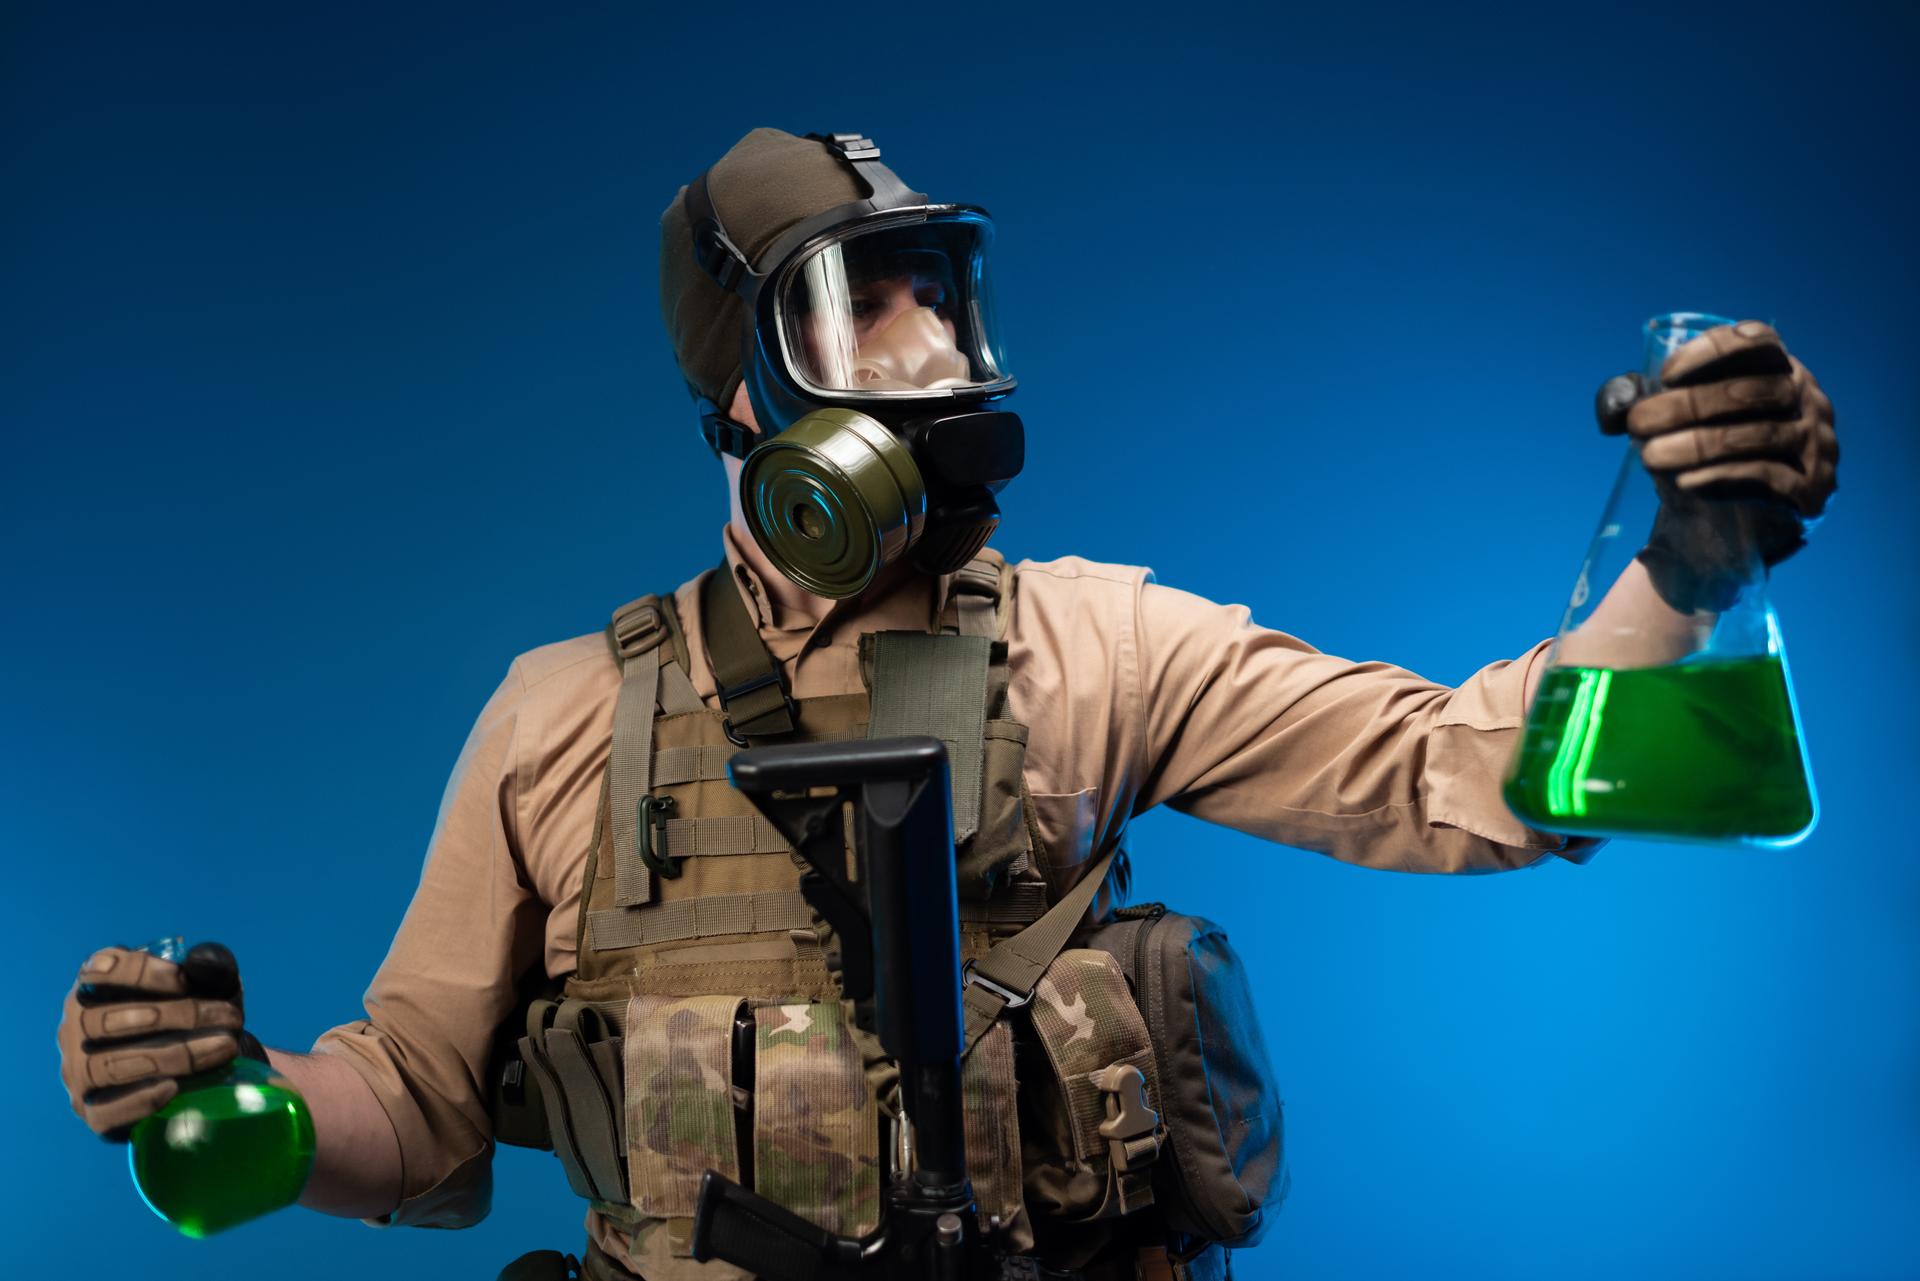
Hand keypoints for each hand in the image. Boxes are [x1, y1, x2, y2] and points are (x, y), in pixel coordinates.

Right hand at [58, 942, 261, 1140]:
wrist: (196, 1071)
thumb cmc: (196, 1019)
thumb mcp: (208, 988)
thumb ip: (208, 968)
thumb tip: (203, 961)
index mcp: (94, 988)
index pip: (99, 973)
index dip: (140, 973)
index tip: (186, 981)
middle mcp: (76, 1029)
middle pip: (107, 1021)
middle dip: (176, 1016)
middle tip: (229, 1018)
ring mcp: (78, 1072)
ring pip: (110, 1066)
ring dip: (173, 1056)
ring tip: (223, 1048)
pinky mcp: (92, 1113)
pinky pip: (104, 1112)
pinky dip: (139, 1100)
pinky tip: (173, 1088)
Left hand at [1595, 320, 1838, 574]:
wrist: (1722, 525)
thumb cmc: (1699, 456)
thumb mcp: (1674, 420)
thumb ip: (1643, 400)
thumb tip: (1614, 405)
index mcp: (1777, 371)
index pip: (1761, 342)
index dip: (1714, 351)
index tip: (1665, 375)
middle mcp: (1807, 402)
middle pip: (1754, 390)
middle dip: (1689, 405)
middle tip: (1639, 423)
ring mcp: (1816, 445)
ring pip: (1759, 435)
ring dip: (1698, 444)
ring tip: (1650, 457)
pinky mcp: (1811, 490)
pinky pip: (1768, 477)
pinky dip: (1722, 477)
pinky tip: (1684, 482)